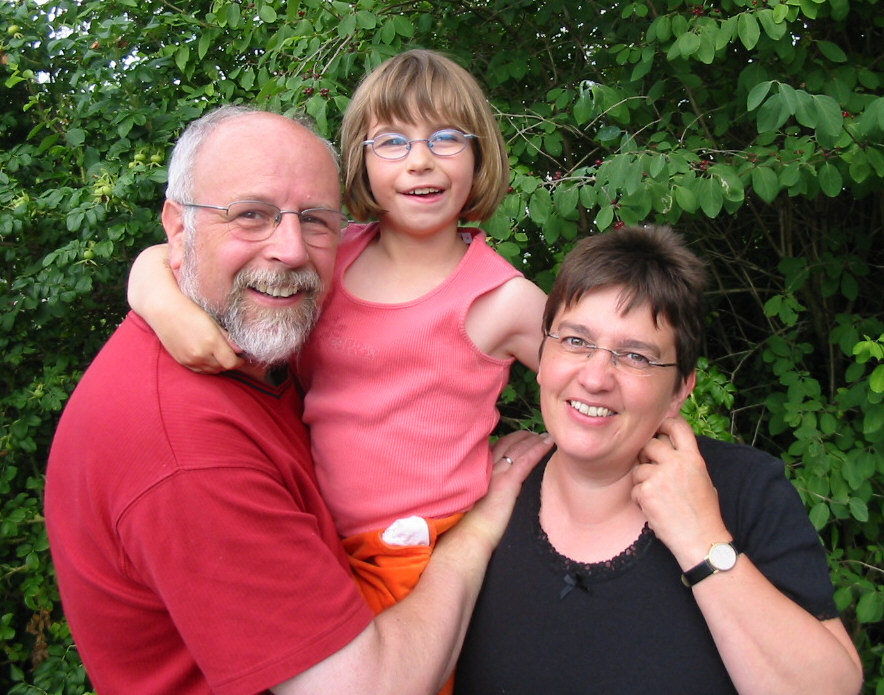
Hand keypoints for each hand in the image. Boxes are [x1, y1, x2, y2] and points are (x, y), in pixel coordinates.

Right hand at [156, 308, 244, 373]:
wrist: (164, 311)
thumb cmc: (190, 311)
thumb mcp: (212, 322)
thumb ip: (227, 338)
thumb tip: (240, 350)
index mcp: (211, 342)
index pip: (231, 362)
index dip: (239, 362)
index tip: (241, 357)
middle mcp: (200, 354)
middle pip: (222, 368)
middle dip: (229, 363)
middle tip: (233, 356)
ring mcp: (190, 360)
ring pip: (211, 371)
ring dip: (218, 366)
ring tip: (221, 357)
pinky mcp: (182, 362)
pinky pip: (199, 370)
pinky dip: (207, 367)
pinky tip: (208, 358)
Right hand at [458, 430, 552, 552]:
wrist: (472, 535)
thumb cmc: (476, 523)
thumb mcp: (481, 496)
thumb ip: (492, 485)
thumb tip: (507, 484)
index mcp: (481, 469)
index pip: (499, 446)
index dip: (513, 439)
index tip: (525, 437)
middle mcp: (488, 466)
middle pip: (508, 443)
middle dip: (525, 436)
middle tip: (538, 433)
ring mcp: (498, 472)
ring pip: (519, 448)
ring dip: (534, 439)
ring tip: (547, 436)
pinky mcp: (507, 482)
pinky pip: (526, 460)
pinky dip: (538, 449)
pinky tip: (548, 444)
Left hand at [631, 416, 729, 568]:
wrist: (700, 540)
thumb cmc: (703, 513)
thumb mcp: (703, 480)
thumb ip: (686, 461)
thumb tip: (668, 447)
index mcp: (694, 458)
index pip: (678, 426)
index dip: (665, 424)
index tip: (658, 430)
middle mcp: (677, 463)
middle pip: (650, 443)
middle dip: (647, 456)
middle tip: (652, 472)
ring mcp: (660, 476)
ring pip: (639, 468)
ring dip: (642, 481)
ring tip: (657, 498)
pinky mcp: (647, 491)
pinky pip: (635, 488)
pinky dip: (640, 499)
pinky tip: (653, 509)